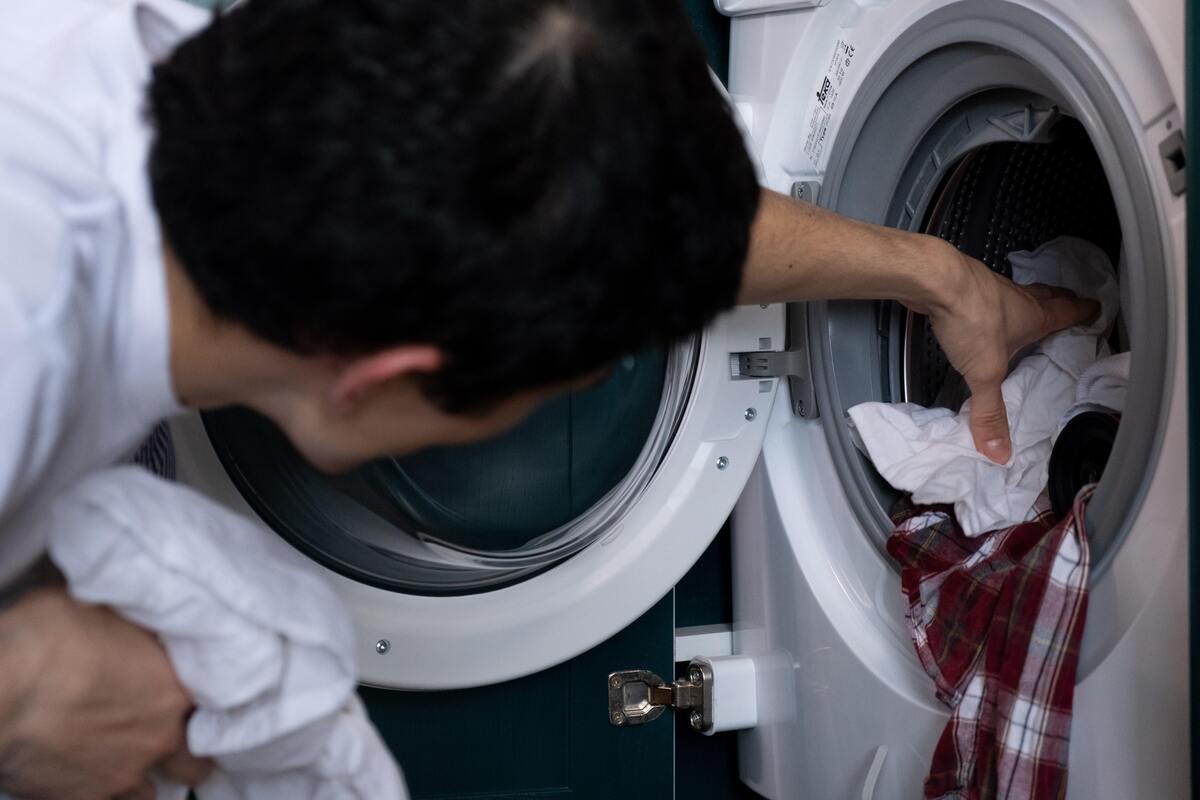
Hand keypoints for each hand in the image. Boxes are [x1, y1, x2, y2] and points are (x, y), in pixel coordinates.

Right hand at [0, 588, 212, 799]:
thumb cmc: (50, 637)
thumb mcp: (110, 610)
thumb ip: (139, 630)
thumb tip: (147, 619)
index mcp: (176, 691)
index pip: (216, 706)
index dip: (201, 705)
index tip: (189, 701)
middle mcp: (159, 739)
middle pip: (194, 764)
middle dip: (185, 756)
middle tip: (168, 741)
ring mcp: (121, 776)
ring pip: (150, 793)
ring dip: (142, 779)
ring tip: (125, 762)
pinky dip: (102, 796)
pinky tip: (89, 782)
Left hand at [916, 241, 1098, 462]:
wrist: (933, 279)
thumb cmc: (970, 318)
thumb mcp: (985, 373)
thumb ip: (990, 412)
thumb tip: (1000, 451)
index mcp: (1033, 316)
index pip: (1068, 311)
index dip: (1084, 311)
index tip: (1096, 309)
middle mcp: (1016, 297)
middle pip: (1046, 296)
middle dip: (1060, 300)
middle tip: (1069, 302)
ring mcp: (989, 287)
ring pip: (1016, 293)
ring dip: (1024, 300)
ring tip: (1025, 310)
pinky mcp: (962, 285)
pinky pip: (983, 293)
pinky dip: (988, 301)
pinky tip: (978, 311)